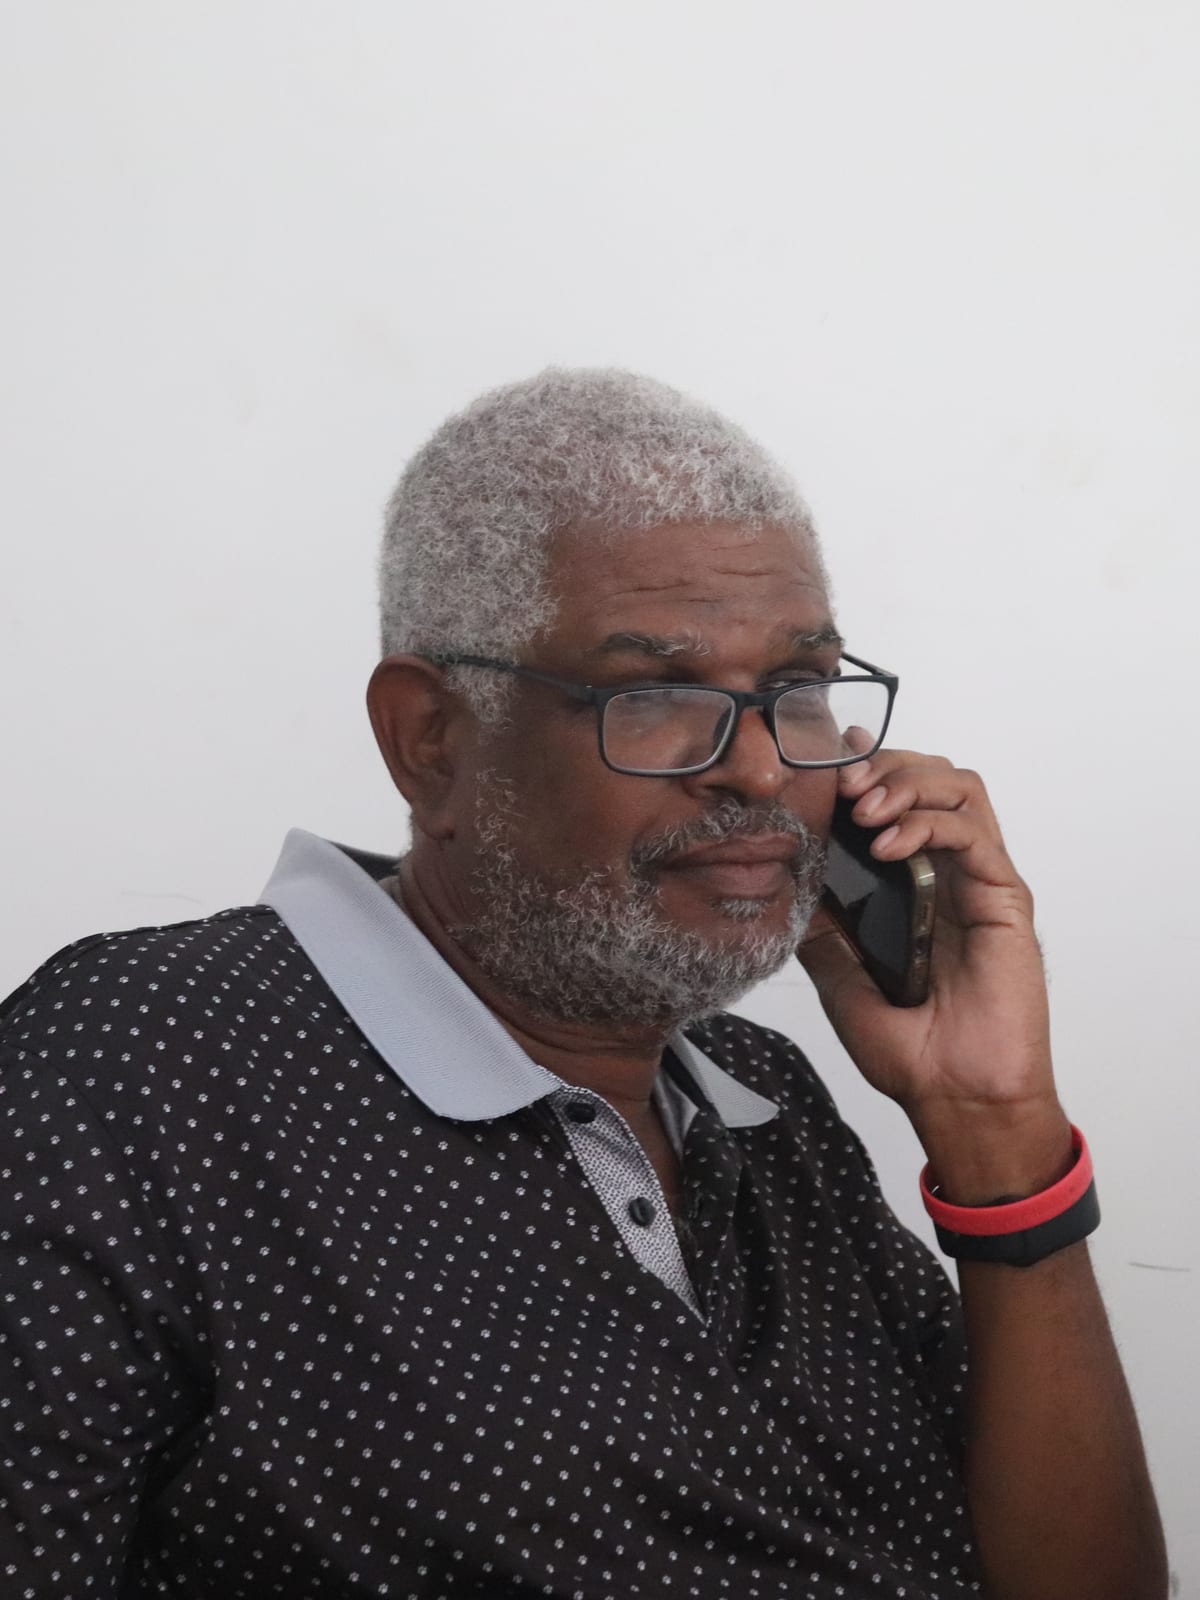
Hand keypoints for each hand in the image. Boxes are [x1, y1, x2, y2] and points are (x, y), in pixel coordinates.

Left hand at [797, 749, 1073, 1201]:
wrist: (954, 1098)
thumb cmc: (910, 1050)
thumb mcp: (839, 978)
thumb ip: (820, 928)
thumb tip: (784, 882)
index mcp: (915, 885)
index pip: (899, 798)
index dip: (868, 768)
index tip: (826, 759)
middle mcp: (951, 874)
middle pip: (933, 776)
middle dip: (885, 765)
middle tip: (843, 785)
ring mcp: (981, 882)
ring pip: (960, 789)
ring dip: (908, 783)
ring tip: (865, 811)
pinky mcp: (1006, 898)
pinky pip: (974, 834)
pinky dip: (927, 824)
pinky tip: (886, 847)